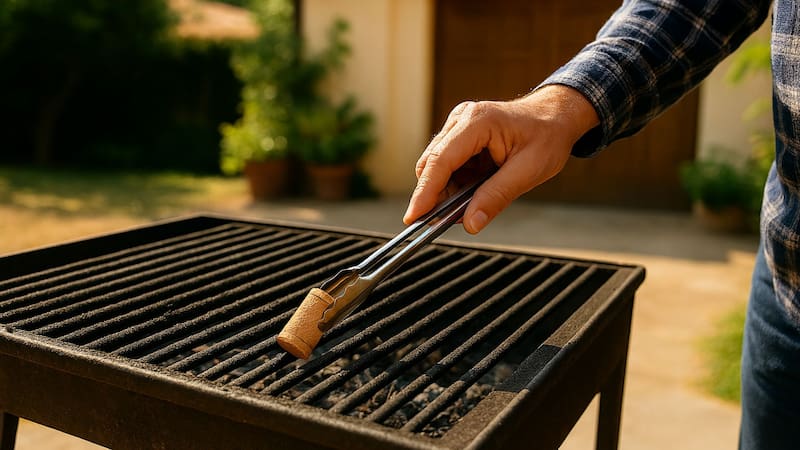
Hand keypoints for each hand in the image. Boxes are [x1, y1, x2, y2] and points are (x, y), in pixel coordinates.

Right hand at [403, 85, 599, 233]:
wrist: (556, 116)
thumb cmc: (547, 136)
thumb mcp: (528, 171)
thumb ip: (497, 197)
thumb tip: (470, 223)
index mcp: (477, 121)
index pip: (441, 161)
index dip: (425, 192)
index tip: (414, 217)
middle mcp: (461, 120)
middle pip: (431, 165)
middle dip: (434, 196)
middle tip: (443, 223)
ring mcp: (458, 126)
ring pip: (436, 168)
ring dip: (446, 192)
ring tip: (468, 207)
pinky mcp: (460, 137)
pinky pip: (447, 166)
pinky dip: (454, 185)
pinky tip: (471, 195)